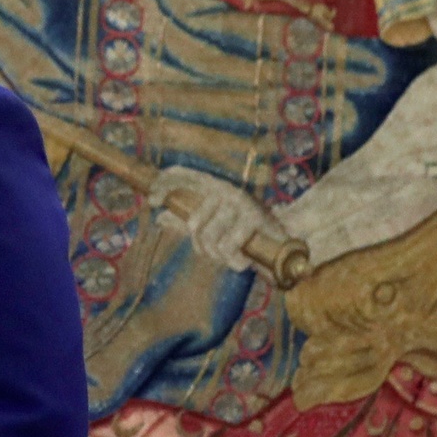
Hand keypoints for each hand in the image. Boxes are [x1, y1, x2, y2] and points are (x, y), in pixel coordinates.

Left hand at [148, 165, 282, 272]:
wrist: (284, 241)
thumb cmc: (242, 233)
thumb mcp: (212, 226)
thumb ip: (185, 221)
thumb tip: (160, 216)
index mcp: (213, 189)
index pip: (183, 175)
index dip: (164, 184)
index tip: (152, 200)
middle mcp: (225, 191)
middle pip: (193, 224)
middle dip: (203, 247)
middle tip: (218, 252)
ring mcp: (239, 202)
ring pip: (210, 238)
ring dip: (219, 256)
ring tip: (233, 256)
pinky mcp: (253, 217)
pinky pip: (227, 247)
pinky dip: (233, 261)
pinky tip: (243, 260)